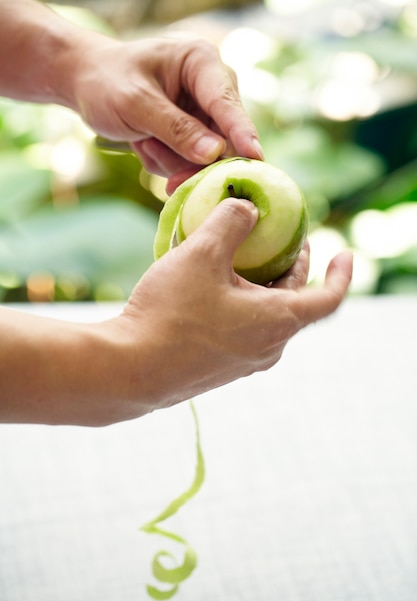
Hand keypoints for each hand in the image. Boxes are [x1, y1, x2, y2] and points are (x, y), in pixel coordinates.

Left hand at [71, 33, 263, 190]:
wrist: (86, 85)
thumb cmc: (106, 81)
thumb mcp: (136, 103)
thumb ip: (176, 129)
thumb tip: (214, 153)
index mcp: (201, 62)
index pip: (226, 102)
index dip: (242, 133)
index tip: (256, 158)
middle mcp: (212, 88)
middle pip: (222, 139)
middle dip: (188, 157)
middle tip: (151, 153)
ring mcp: (205, 115)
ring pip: (206, 158)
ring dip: (171, 160)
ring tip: (142, 141)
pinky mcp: (196, 136)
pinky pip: (191, 164)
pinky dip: (166, 162)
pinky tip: (146, 144)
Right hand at [115, 199, 352, 413]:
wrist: (128, 370)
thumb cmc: (170, 313)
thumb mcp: (202, 253)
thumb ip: (231, 221)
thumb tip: (247, 207)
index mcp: (277, 321)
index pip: (328, 299)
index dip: (341, 273)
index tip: (345, 253)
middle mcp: (268, 347)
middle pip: (295, 303)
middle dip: (293, 269)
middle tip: (284, 240)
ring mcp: (243, 362)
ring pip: (267, 316)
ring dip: (264, 285)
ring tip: (245, 258)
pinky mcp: (219, 368)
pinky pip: (243, 329)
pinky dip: (243, 303)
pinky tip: (213, 286)